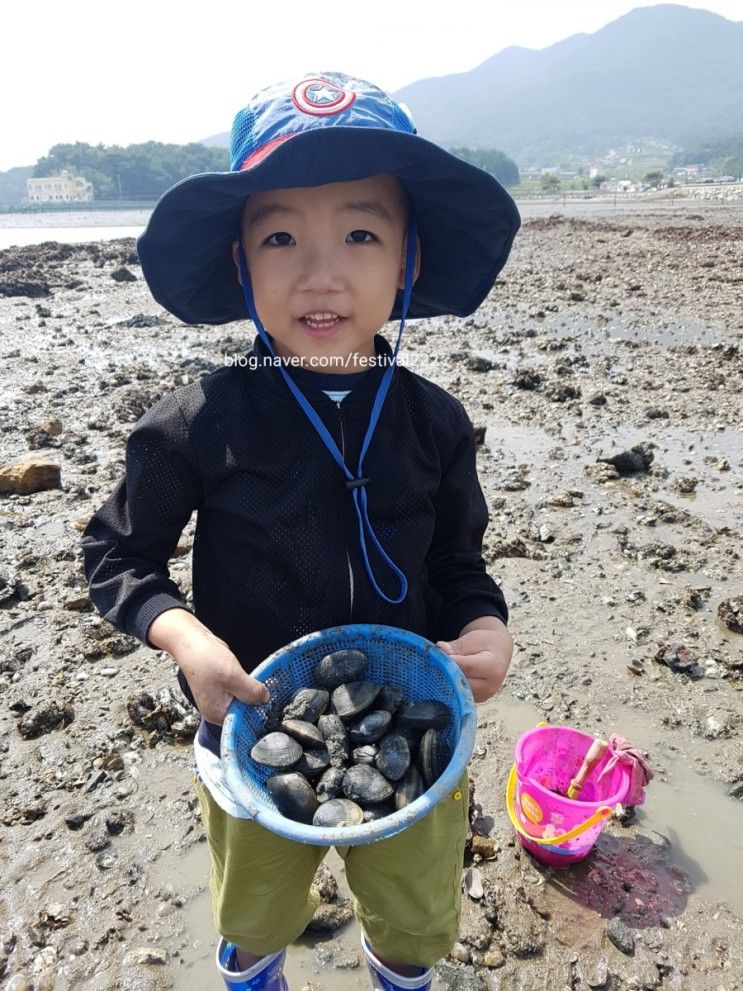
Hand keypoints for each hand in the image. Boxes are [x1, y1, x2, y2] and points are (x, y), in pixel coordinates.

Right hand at [148, 609, 268, 723]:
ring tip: (272, 686)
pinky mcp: (222, 686)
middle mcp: (217, 709)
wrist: (191, 642)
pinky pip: (239, 691)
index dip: (259, 715)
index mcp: (217, 713)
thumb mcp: (234, 677)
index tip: (275, 708)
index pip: (243, 723)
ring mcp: (219, 698)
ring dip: (255, 693)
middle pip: (244, 712)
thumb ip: (251, 692)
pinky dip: (249, 686)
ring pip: (243, 700)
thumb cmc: (207, 660)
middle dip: (259, 703)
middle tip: (277, 695)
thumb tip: (266, 700)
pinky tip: (260, 681)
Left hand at [436, 616, 511, 702]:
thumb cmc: (485, 643)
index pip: (464, 667)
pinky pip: (459, 694)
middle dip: (445, 672)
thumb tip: (440, 649)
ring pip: (457, 690)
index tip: (434, 655)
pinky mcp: (477, 700)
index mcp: (492, 667)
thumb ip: (456, 646)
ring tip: (442, 667)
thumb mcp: (472, 639)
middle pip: (459, 681)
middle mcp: (490, 686)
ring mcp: (484, 695)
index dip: (447, 661)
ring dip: (446, 679)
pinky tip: (447, 675)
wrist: (499, 652)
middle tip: (434, 661)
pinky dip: (451, 685)